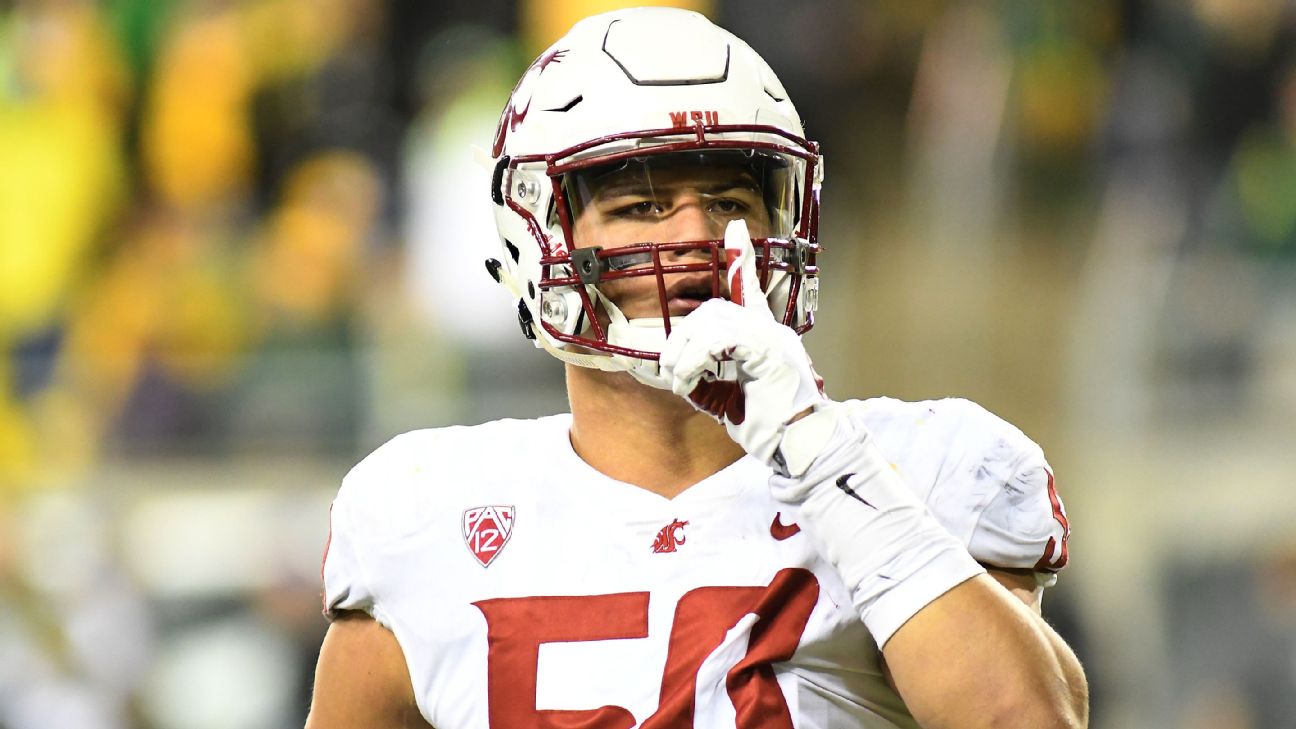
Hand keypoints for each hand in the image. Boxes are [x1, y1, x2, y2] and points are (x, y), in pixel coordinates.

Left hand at [658, 221, 824, 464]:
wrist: (801, 450)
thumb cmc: (770, 429)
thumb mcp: (725, 399)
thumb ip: (704, 379)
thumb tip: (675, 371)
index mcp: (765, 337)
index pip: (750, 288)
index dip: (742, 258)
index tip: (735, 229)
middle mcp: (771, 330)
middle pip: (714, 309)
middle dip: (683, 337)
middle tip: (671, 372)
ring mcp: (774, 338)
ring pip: (713, 322)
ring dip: (685, 353)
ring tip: (679, 381)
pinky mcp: (770, 351)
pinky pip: (720, 340)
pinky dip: (695, 360)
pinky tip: (689, 381)